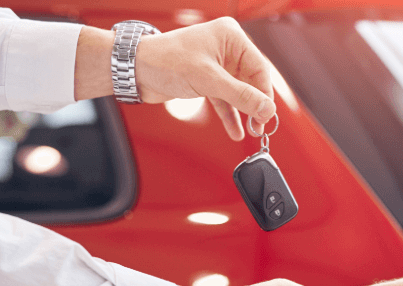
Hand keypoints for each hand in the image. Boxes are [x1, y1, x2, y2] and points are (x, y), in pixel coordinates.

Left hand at [74, 18, 274, 139]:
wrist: (135, 70)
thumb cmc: (165, 61)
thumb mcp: (208, 80)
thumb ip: (240, 95)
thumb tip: (266, 108)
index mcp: (231, 37)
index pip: (259, 68)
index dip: (265, 94)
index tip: (268, 115)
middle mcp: (226, 49)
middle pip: (251, 81)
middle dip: (255, 105)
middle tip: (260, 125)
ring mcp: (216, 65)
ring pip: (238, 92)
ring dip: (244, 112)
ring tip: (252, 130)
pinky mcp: (205, 80)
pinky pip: (224, 99)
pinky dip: (229, 114)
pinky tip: (236, 130)